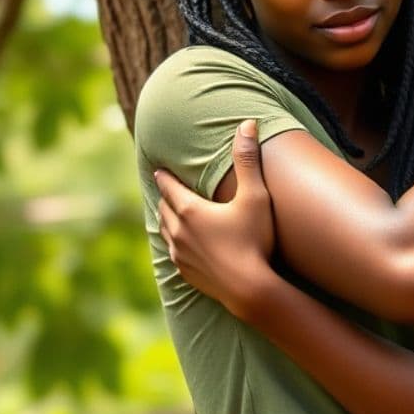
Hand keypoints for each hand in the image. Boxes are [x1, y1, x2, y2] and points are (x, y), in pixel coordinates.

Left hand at [154, 120, 275, 319]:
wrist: (250, 289)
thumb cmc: (254, 240)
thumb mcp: (255, 196)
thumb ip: (248, 160)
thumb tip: (247, 123)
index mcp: (190, 210)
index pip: (169, 187)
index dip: (164, 177)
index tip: (158, 170)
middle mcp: (179, 232)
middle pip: (164, 209)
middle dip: (164, 197)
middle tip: (164, 189)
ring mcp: (181, 255)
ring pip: (165, 232)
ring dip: (166, 220)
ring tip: (168, 215)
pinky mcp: (187, 274)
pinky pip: (173, 253)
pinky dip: (174, 243)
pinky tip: (180, 246)